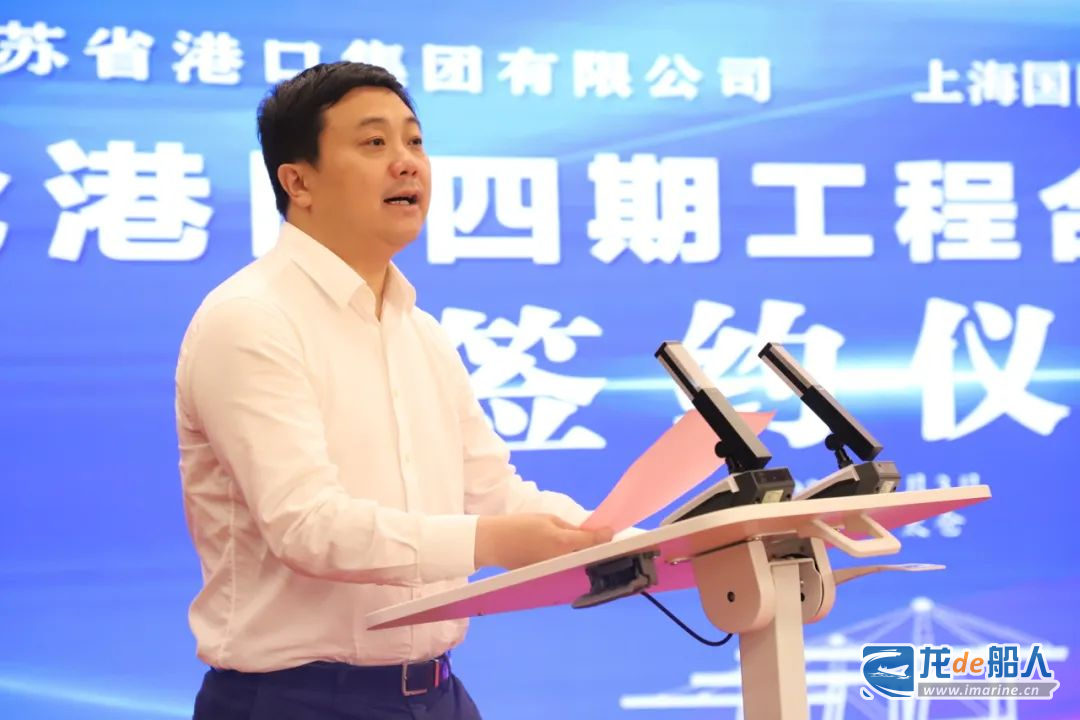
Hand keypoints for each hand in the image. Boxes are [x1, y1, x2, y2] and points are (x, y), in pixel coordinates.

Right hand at [474, 514, 613, 569]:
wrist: (495, 543)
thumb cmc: (521, 526)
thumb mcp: (548, 519)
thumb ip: (571, 529)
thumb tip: (589, 534)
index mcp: (562, 542)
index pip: (592, 542)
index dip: (604, 537)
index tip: (611, 533)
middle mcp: (562, 561)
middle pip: (589, 558)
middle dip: (599, 551)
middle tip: (607, 543)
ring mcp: (555, 573)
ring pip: (579, 567)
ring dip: (589, 561)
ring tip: (596, 552)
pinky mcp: (548, 579)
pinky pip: (567, 573)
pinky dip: (575, 567)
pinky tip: (579, 560)